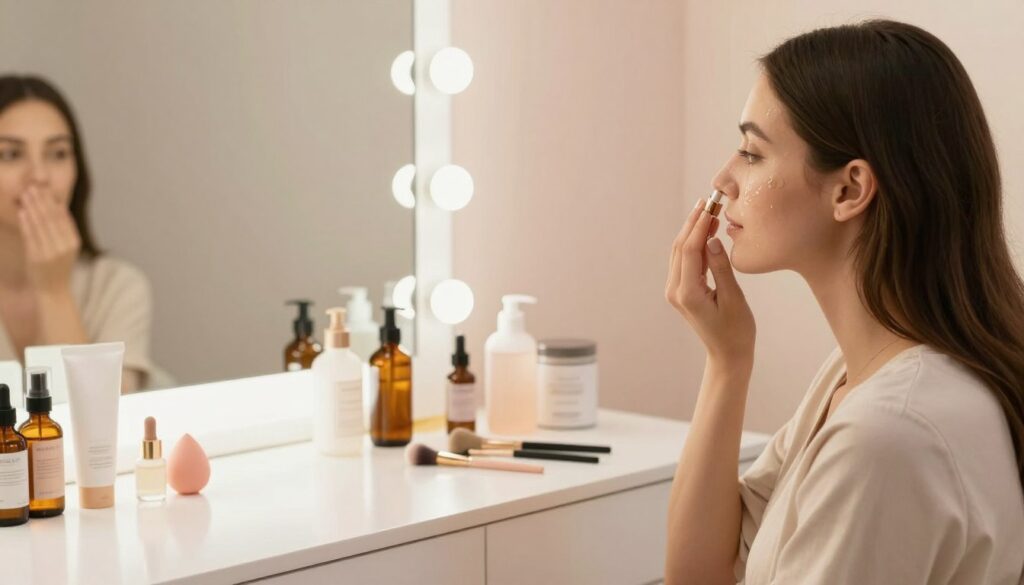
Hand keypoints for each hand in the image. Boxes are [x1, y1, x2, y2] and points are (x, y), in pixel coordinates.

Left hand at [17, 185, 80, 293]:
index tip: (45, 189)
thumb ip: (64, 229)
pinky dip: (25, 222)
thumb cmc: (59, 268)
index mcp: (74, 242)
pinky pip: (30, 236)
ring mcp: (50, 252)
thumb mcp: (68, 248)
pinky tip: (22, 212)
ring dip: (32, 208)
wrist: (54, 291)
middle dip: (41, 201)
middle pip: (51, 219)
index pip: (63, 218)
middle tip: (33, 187)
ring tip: (26, 195)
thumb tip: (58, 206)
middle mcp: (63, 246)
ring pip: (40, 225)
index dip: (53, 202)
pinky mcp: (36, 258)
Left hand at [665, 197, 754, 362]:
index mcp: (687, 293)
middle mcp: (675, 290)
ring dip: (692, 231)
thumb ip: (721, 268)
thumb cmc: (737, 331)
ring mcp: (675, 291)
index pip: (688, 250)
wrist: (728, 354)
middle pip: (680, 248)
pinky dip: (693, 244)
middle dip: (693, 223)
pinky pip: (684, 261)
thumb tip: (711, 240)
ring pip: (679, 252)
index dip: (699, 226)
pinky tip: (706, 232)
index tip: (710, 206)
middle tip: (709, 202)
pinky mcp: (681, 291)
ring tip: (708, 210)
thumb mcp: (733, 298)